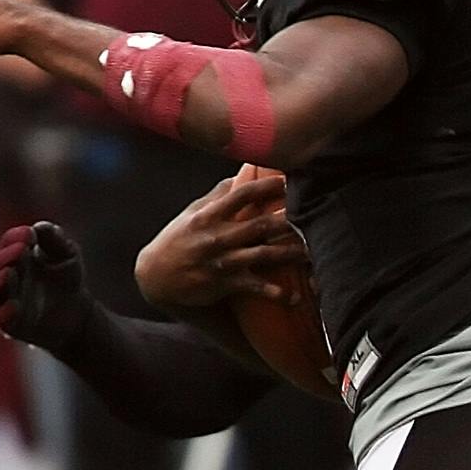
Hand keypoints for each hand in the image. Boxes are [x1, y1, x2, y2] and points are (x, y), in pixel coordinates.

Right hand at [0, 220, 90, 348]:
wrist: (78, 314)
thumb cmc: (66, 279)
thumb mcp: (65, 254)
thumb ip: (53, 238)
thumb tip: (38, 227)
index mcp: (12, 258)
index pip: (7, 245)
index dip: (14, 238)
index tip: (29, 234)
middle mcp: (3, 279)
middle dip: (7, 257)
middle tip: (21, 249)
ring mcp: (4, 302)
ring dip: (2, 281)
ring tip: (11, 271)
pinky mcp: (11, 325)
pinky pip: (4, 319)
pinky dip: (7, 312)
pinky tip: (15, 305)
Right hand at [134, 168, 300, 311]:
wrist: (156, 276)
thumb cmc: (178, 238)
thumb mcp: (192, 213)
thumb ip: (219, 195)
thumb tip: (243, 172)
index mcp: (209, 215)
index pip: (242, 195)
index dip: (267, 186)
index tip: (291, 178)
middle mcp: (217, 237)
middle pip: (259, 225)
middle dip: (287, 219)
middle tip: (314, 213)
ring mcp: (222, 262)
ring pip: (263, 255)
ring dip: (290, 254)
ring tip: (314, 251)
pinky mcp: (225, 284)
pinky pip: (255, 289)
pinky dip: (274, 294)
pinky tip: (294, 298)